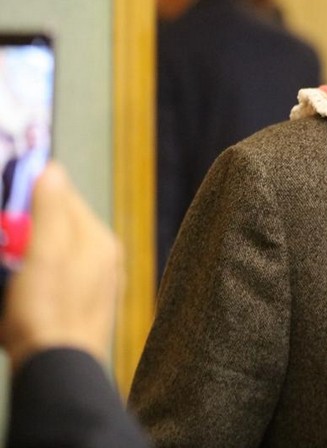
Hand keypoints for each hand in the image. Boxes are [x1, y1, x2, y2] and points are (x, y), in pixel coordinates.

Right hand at [0, 163, 123, 370]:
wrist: (59, 370)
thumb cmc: (48, 311)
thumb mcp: (44, 253)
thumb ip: (49, 210)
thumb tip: (52, 170)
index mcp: (98, 239)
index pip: (64, 196)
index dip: (31, 192)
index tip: (7, 199)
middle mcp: (103, 257)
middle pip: (56, 225)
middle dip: (25, 228)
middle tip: (5, 243)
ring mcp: (94, 283)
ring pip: (52, 252)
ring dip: (26, 255)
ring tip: (10, 273)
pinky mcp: (80, 305)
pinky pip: (53, 278)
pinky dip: (32, 279)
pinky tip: (17, 295)